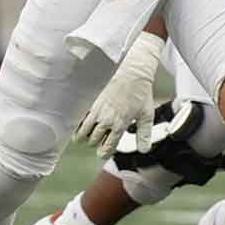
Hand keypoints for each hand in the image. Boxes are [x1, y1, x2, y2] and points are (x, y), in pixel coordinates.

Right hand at [74, 32, 164, 157]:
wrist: (131, 70)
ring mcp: (96, 109)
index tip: (102, 153)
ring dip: (83, 134)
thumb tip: (143, 150)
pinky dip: (78, 121)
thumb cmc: (140, 91)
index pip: (107, 147)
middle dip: (94, 142)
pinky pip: (80, 115)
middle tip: (95, 142)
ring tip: (81, 136)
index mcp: (119, 125)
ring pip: (84, 129)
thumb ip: (144, 134)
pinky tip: (77, 121)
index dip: (104, 152)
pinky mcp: (91, 99)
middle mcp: (105, 120)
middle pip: (93, 139)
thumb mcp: (146, 115)